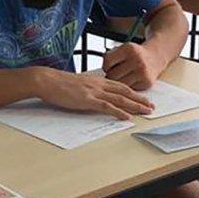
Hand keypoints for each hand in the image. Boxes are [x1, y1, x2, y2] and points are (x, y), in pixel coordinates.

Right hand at [35, 68, 152, 119]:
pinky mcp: (87, 100)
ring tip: (146, 111)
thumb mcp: (77, 84)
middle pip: (124, 92)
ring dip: (135, 106)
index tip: (143, 98)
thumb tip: (94, 95)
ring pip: (120, 99)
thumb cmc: (58, 83)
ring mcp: (94, 92)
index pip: (120, 86)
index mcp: (97, 81)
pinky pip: (107, 107)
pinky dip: (118, 112)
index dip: (133, 92)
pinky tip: (127, 117)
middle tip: (152, 106)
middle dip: (140, 99)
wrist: (47, 80)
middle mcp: (99, 84)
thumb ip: (88, 88)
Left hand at [102, 42, 161, 90]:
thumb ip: (110, 57)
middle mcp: (137, 60)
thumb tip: (98, 74)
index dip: (105, 66)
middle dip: (111, 76)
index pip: (107, 61)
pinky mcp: (146, 82)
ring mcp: (142, 72)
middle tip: (116, 73)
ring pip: (120, 85)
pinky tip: (131, 79)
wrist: (155, 57)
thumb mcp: (123, 49)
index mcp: (128, 49)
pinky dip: (127, 86)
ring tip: (123, 76)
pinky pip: (129, 89)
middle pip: (112, 75)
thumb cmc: (135, 54)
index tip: (109, 67)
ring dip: (118, 83)